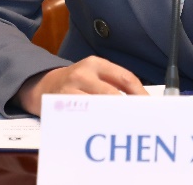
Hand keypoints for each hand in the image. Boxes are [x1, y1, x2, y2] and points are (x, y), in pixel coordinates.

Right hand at [13, 56, 147, 114]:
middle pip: (112, 93)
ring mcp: (70, 88)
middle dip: (127, 109)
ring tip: (124, 127)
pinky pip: (81, 115)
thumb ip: (113, 84)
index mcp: (97, 63)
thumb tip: (140, 102)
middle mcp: (84, 72)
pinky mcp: (60, 103)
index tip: (150, 107)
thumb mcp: (94, 75)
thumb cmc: (76, 83)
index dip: (140, 94)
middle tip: (139, 121)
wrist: (43, 84)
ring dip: (112, 118)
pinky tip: (102, 129)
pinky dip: (94, 123)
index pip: (125, 77)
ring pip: (97, 106)